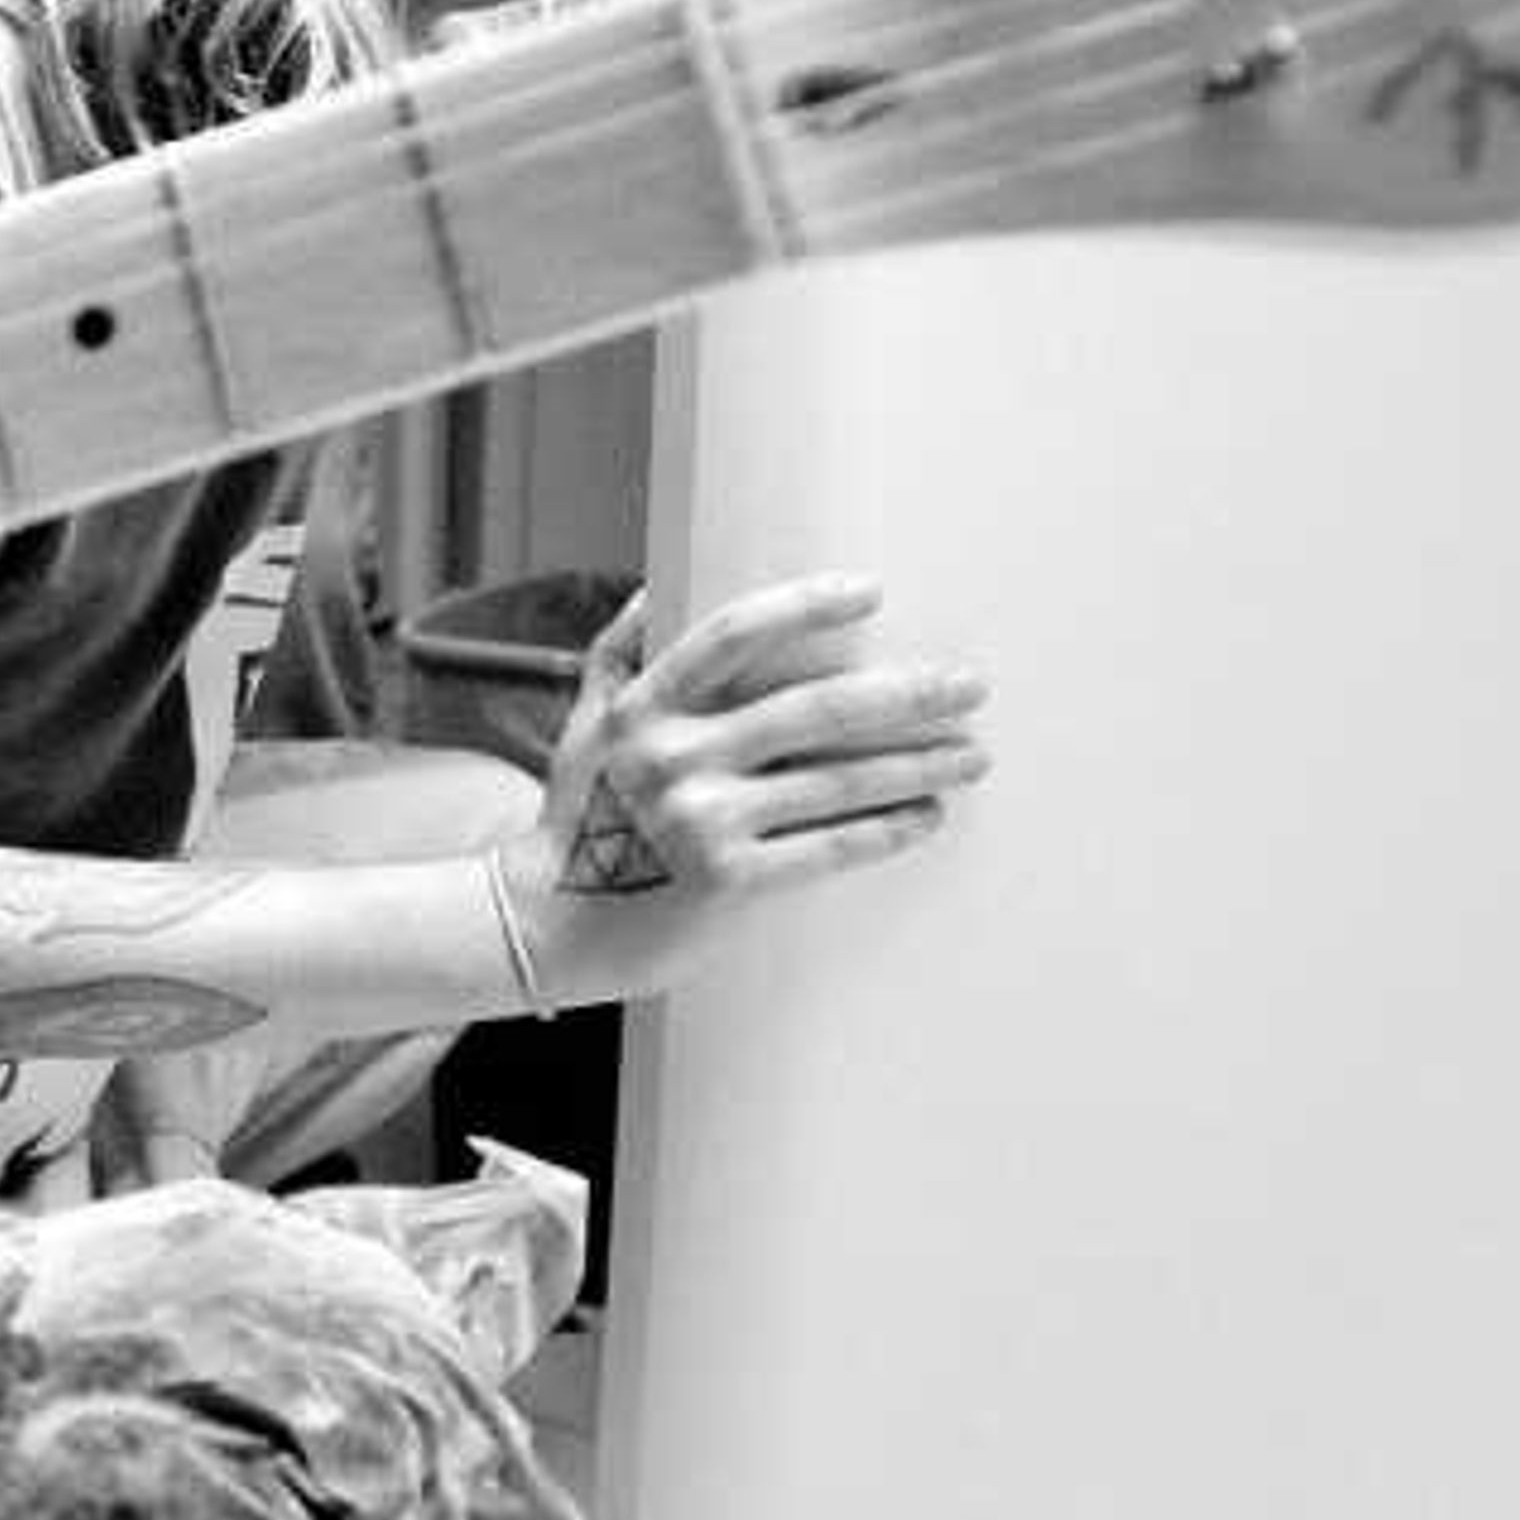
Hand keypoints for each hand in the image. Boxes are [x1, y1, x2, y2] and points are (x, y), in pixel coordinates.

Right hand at [518, 576, 987, 997]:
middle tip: (969, 688)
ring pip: (837, 781)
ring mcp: (702, 821)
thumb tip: (656, 591)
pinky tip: (928, 815)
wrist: (548, 928)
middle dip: (906, 695)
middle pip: (814, 707)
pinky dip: (887, 829)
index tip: (872, 592)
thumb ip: (619, 654)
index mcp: (642, 708)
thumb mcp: (587, 728)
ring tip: (971, 755)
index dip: (807, 605)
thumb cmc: (577, 819)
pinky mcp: (730, 881)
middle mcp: (673, 757)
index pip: (733, 633)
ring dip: (919, 765)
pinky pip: (831, 847)